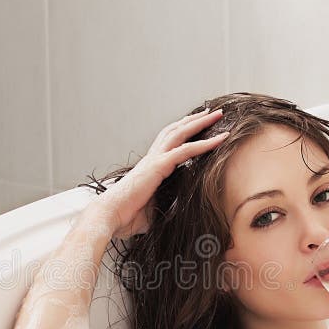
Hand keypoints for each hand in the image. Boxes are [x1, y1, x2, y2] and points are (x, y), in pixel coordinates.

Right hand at [87, 108, 228, 239]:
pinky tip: (219, 139)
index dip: (183, 132)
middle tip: (211, 112)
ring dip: (200, 123)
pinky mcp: (158, 167)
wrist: (109, 216)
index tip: (198, 126)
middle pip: (175, 131)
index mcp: (150, 167)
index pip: (169, 143)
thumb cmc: (127, 217)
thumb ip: (166, 206)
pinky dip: (204, 144)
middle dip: (194, 120)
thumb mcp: (153, 210)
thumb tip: (179, 214)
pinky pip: (185, 151)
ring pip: (180, 133)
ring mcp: (154, 160)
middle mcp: (152, 158)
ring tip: (217, 114)